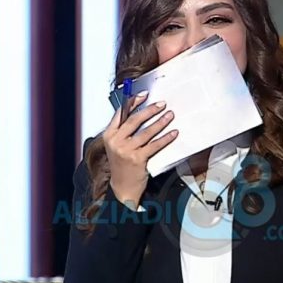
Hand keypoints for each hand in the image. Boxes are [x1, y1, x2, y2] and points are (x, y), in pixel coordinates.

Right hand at [104, 91, 177, 207]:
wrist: (122, 187)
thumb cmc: (122, 164)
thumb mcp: (117, 145)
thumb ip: (125, 130)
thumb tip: (142, 112)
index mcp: (109, 135)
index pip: (121, 113)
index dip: (133, 102)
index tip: (145, 95)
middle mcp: (115, 141)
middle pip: (134, 120)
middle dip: (150, 110)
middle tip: (162, 104)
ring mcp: (126, 150)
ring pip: (146, 132)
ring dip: (160, 122)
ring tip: (170, 115)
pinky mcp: (137, 159)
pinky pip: (154, 145)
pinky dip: (165, 138)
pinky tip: (173, 133)